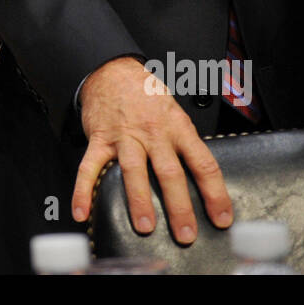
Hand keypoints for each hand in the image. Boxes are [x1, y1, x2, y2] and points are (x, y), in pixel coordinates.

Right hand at [72, 57, 231, 243]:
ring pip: (134, 171)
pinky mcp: (100, 140)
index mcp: (177, 127)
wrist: (113, 70)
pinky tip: (81, 211)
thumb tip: (201, 179)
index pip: (202, 163)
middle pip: (169, 172)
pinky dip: (83, 191)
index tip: (222, 218)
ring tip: (145, 226)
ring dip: (139, 201)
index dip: (215, 193)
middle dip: (179, 207)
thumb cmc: (146, 94)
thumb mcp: (175, 112)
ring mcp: (125, 137)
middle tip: (185, 233)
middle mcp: (153, 133)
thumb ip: (183, 143)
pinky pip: (90, 168)